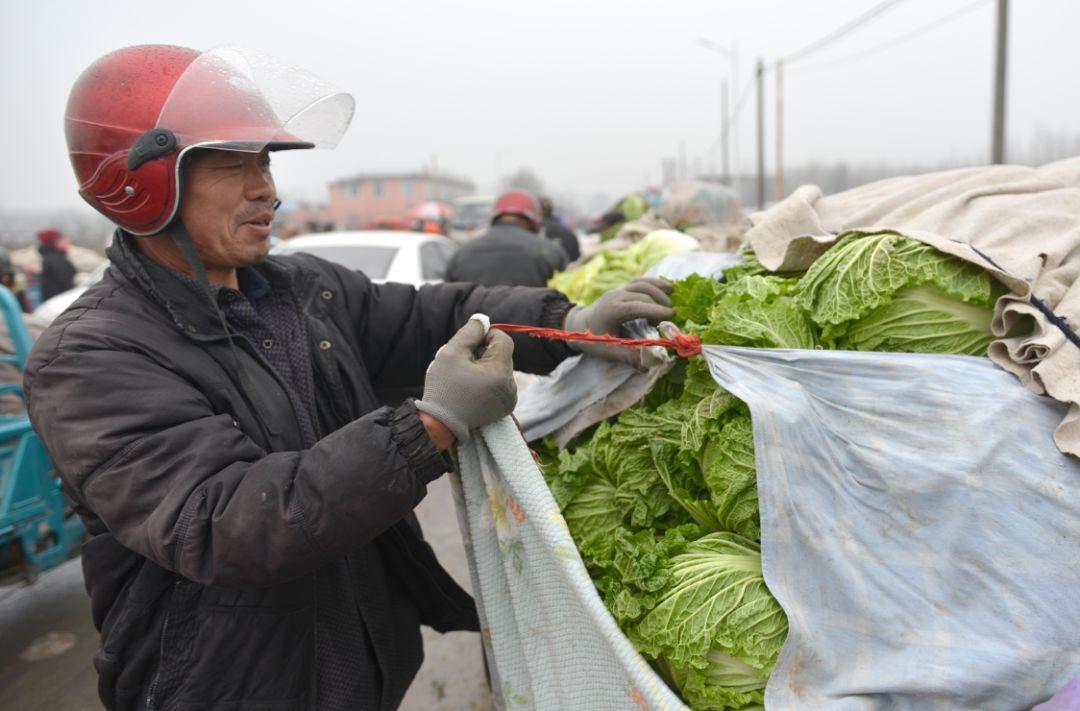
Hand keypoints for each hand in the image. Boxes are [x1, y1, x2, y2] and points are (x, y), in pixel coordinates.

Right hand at [415, 319, 516, 443]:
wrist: (441, 424)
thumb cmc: (443, 387)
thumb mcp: (451, 353)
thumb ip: (470, 332)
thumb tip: (483, 320)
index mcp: (500, 373)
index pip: (503, 340)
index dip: (486, 336)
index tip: (469, 347)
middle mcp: (510, 387)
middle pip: (502, 354)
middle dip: (484, 354)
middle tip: (463, 365)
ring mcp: (509, 399)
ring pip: (501, 368)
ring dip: (485, 367)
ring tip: (466, 379)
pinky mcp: (506, 407)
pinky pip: (501, 383)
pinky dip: (488, 381)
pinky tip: (472, 389)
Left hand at [564, 277, 675, 367]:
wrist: (578, 324)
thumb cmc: (592, 338)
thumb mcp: (608, 351)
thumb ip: (628, 357)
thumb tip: (648, 366)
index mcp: (612, 310)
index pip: (637, 306)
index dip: (655, 310)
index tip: (672, 316)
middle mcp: (616, 296)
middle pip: (643, 295)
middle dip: (660, 305)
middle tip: (671, 320)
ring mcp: (619, 290)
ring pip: (643, 284)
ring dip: (660, 292)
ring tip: (671, 306)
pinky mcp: (623, 289)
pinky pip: (641, 281)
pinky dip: (656, 284)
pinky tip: (668, 289)